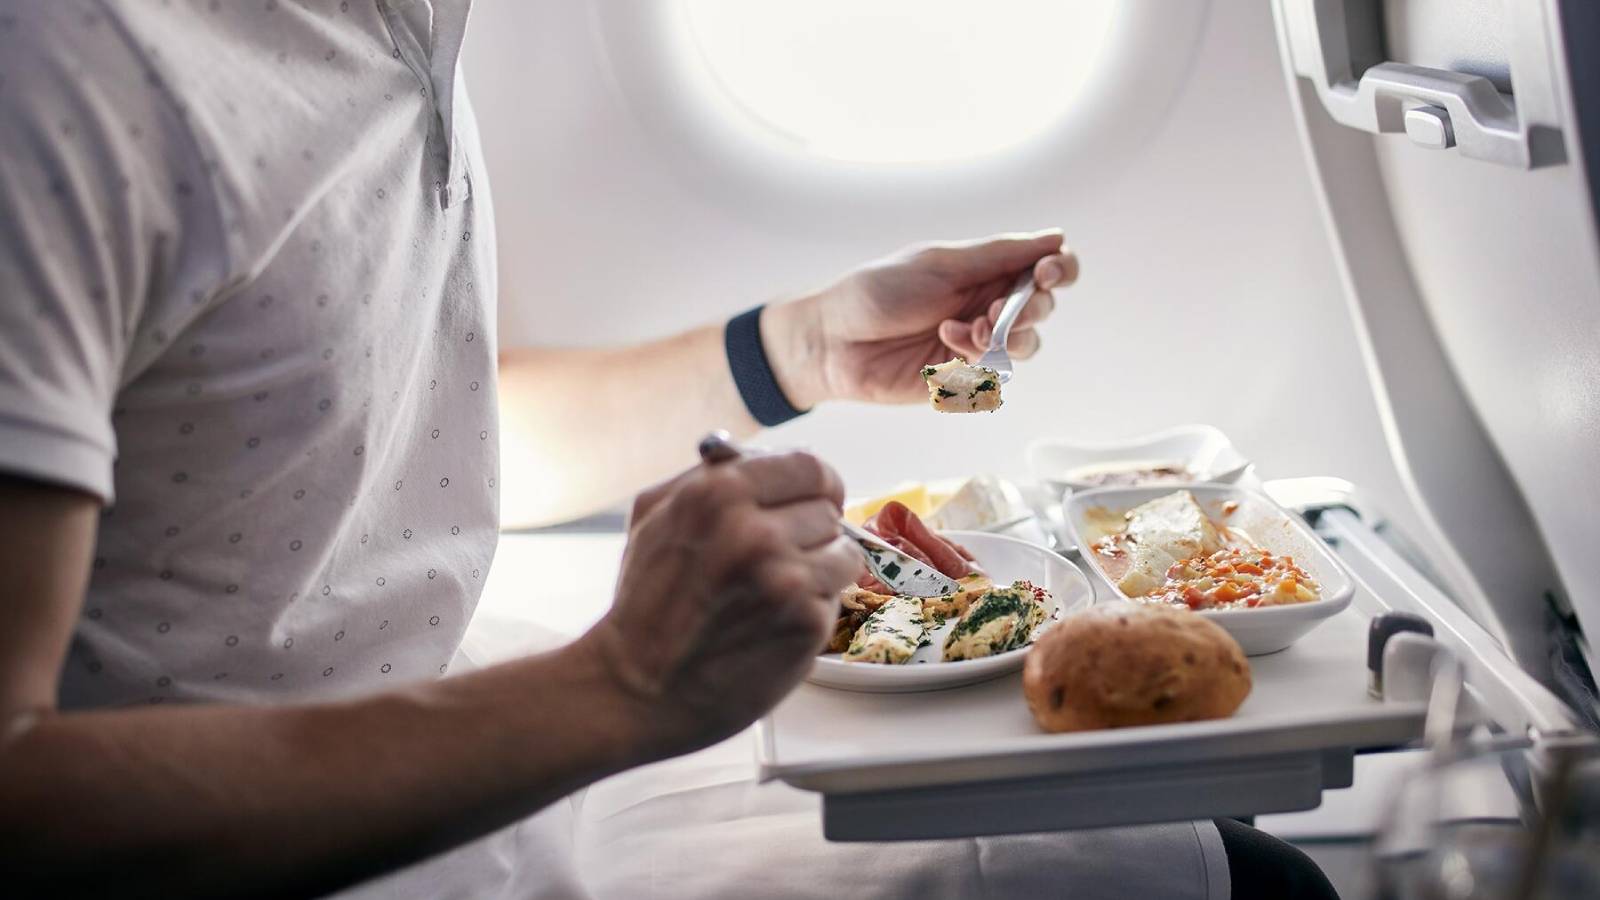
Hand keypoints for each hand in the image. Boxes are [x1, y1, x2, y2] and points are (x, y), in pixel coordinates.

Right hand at [576, 450, 859, 759]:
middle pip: (828, 509)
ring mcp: (784, 578)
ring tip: (776, 592)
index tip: (814, 499)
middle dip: (809, 531)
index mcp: (718, 492)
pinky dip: (813, 607)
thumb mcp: (654, 516)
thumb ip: (709, 476)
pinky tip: (775, 621)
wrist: (638, 687)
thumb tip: (766, 456)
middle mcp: (755, 530)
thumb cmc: (647, 603)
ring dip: (819, 570)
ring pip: (843, 552)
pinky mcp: (805, 621)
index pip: (809, 466)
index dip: (816, 485)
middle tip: (778, 558)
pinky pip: (837, 597)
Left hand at [765, 230, 1077, 406]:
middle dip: (1030, 308)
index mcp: (985, 270)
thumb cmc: (878, 293)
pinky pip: (995, 375)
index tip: (1049, 272)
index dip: (1060, 269)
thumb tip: (1056, 236)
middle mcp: (987, 305)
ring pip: (1027, 345)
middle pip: (1043, 308)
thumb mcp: (940, 264)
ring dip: (1006, 336)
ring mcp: (976, 344)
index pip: (1046, 266)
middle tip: (996, 308)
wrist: (833, 341)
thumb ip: (998, 255)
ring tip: (967, 330)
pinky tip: (946, 345)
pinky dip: (978, 359)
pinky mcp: (962, 379)